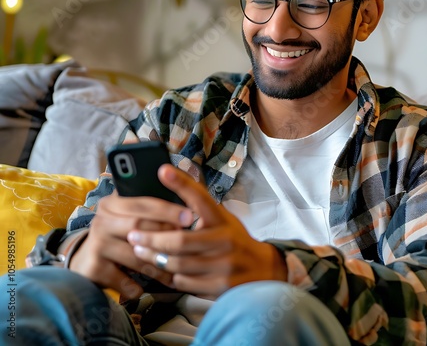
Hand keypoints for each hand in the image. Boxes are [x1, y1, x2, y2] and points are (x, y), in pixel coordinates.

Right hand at [69, 190, 193, 298]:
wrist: (85, 261)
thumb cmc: (117, 236)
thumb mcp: (127, 217)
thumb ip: (148, 211)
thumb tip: (186, 207)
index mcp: (112, 204)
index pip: (144, 203)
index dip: (168, 210)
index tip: (190, 217)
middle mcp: (101, 221)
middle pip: (139, 226)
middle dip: (166, 235)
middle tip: (188, 242)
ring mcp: (97, 244)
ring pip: (136, 256)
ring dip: (158, 266)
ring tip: (177, 272)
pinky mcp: (93, 268)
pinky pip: (124, 280)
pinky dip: (138, 287)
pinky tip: (149, 288)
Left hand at [127, 164, 287, 298]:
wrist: (263, 270)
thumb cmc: (234, 240)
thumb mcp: (222, 219)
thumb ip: (200, 207)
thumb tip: (172, 180)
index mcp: (222, 219)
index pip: (200, 197)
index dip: (181, 183)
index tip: (162, 170)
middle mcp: (225, 240)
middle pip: (179, 241)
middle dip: (152, 238)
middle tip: (133, 235)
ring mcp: (223, 265)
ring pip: (178, 264)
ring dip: (154, 259)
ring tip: (139, 252)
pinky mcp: (219, 286)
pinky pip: (184, 283)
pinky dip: (170, 277)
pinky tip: (161, 270)